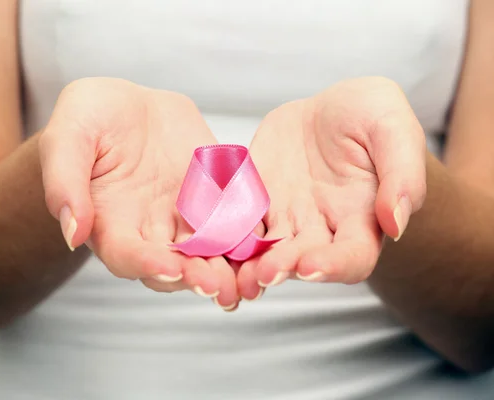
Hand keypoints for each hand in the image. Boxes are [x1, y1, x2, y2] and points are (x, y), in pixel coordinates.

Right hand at [39, 78, 239, 309]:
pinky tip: (268, 244)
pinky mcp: (212, 200)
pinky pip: (233, 221)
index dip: (146, 264)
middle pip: (173, 265)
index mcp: (109, 223)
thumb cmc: (88, 118)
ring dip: (228, 268)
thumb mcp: (68, 136)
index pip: (126, 255)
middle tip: (218, 286)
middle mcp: (148, 230)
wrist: (128, 106)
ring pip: (208, 252)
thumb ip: (65, 182)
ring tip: (249, 279)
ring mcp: (183, 218)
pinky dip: (250, 235)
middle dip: (195, 277)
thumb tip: (71, 232)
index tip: (170, 268)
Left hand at [237, 77, 426, 299]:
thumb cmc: (370, 116)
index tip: (311, 267)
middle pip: (303, 260)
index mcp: (362, 217)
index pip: (353, 256)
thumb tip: (397, 222)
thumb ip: (402, 174)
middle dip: (283, 268)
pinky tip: (207, 242)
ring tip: (233, 274)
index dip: (334, 267)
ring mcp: (286, 218)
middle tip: (264, 273)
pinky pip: (237, 223)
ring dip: (249, 265)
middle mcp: (322, 227)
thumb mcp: (393, 128)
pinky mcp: (256, 203)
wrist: (329, 110)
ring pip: (266, 250)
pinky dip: (224, 235)